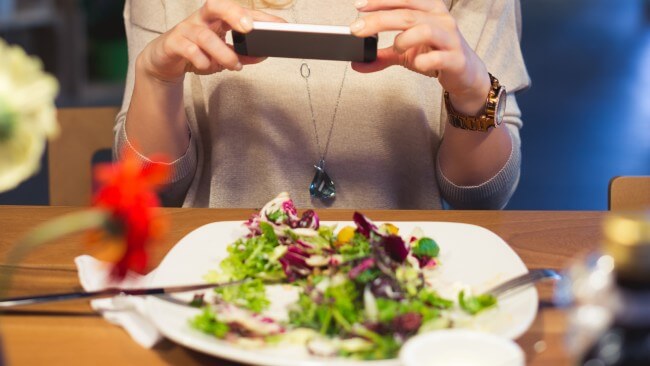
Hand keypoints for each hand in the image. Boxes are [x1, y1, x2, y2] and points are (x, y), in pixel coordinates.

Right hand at [138, 0, 284, 83]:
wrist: (164, 61)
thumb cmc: (196, 52)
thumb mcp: (223, 55)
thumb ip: (243, 55)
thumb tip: (263, 55)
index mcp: (217, 18)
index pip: (240, 11)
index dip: (260, 16)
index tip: (279, 25)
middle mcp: (201, 19)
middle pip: (216, 5)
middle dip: (234, 13)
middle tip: (249, 28)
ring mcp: (186, 30)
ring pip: (205, 35)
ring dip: (223, 52)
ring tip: (235, 65)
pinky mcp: (173, 43)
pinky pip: (188, 49)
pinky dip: (202, 60)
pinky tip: (209, 67)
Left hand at [350, 0, 489, 112]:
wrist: (465, 73)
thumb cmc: (436, 54)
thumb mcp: (405, 53)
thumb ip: (382, 56)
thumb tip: (357, 63)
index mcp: (429, 9)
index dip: (380, 0)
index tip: (358, 6)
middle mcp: (440, 19)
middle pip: (407, 14)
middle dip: (379, 20)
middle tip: (357, 29)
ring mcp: (450, 38)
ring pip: (425, 29)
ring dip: (404, 39)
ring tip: (395, 48)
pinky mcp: (456, 59)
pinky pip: (439, 57)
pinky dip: (423, 61)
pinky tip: (416, 63)